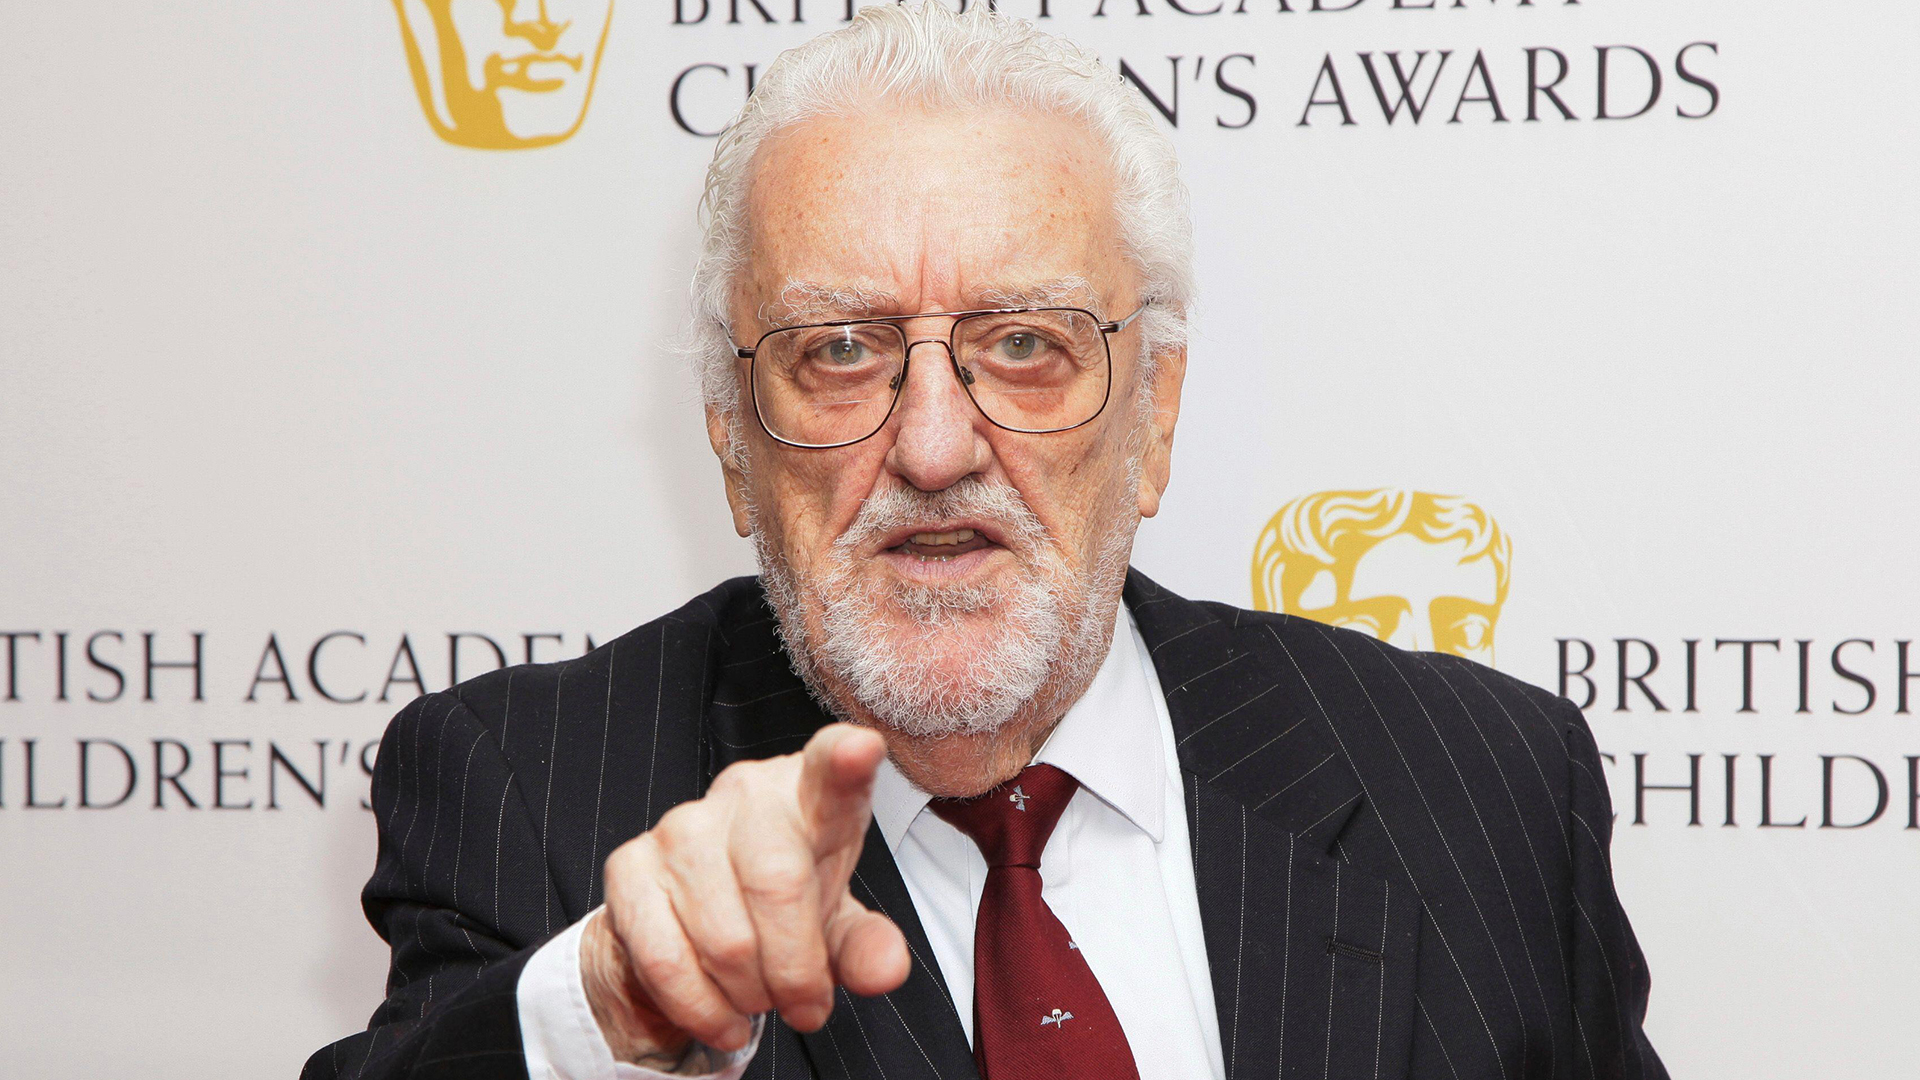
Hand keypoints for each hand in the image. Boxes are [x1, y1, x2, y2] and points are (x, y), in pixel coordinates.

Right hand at [581, 723, 911, 1060]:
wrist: (696, 917)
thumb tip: (887, 969)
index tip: (861, 751)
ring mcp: (681, 824)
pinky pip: (664, 959)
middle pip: (778, 884)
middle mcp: (745, 793)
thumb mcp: (837, 927)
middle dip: (795, 971)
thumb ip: (866, 946)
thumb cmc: (786, 906)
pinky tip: (720, 1017)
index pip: (831, 768)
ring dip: (749, 995)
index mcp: (811, 794)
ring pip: (724, 938)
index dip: (845, 761)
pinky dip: (699, 1008)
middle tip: (803, 1004)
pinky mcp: (629, 865)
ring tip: (759, 999)